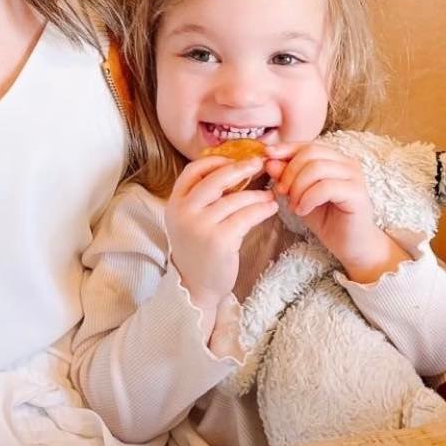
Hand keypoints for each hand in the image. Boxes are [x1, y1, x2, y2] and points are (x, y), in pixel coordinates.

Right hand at [165, 154, 276, 312]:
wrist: (196, 286)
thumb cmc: (198, 249)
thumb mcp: (190, 220)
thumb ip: (202, 197)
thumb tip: (232, 168)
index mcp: (175, 203)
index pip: (193, 170)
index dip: (216, 161)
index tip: (234, 159)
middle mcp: (184, 212)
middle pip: (216, 179)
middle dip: (241, 168)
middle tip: (259, 164)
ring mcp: (201, 226)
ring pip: (236, 199)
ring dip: (257, 194)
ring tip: (269, 194)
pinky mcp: (220, 240)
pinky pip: (246, 216)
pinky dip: (261, 209)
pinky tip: (270, 207)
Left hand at [266, 142, 405, 283]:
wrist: (350, 246)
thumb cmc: (327, 220)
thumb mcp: (300, 196)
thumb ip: (287, 178)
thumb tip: (269, 161)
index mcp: (335, 159)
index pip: (308, 145)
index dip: (286, 148)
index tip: (267, 156)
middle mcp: (347, 163)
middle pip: (311, 153)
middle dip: (289, 171)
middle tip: (281, 191)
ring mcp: (354, 177)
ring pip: (317, 168)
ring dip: (298, 187)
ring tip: (293, 205)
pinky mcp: (357, 193)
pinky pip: (325, 187)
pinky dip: (308, 198)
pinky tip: (302, 211)